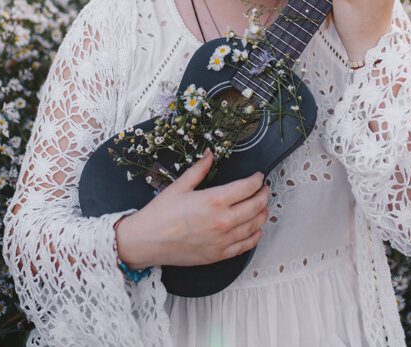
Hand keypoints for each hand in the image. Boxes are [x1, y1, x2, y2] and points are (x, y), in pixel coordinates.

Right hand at [114, 150, 269, 267]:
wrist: (145, 242)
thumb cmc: (159, 215)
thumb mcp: (179, 186)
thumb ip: (199, 169)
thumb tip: (209, 155)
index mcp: (214, 200)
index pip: (247, 188)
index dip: (257, 180)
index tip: (258, 177)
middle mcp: (222, 221)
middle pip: (256, 206)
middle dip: (264, 195)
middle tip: (265, 190)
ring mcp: (222, 240)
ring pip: (254, 226)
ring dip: (263, 215)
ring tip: (264, 207)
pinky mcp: (218, 255)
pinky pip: (245, 246)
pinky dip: (255, 237)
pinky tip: (257, 231)